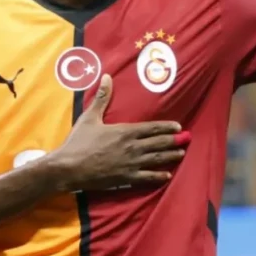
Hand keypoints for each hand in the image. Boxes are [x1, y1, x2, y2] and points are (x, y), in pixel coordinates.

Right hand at [48, 74, 188, 190]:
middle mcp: (132, 147)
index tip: (178, 127)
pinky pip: (146, 177)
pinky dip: (158, 177)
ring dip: (169, 156)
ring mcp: (130, 164)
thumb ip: (102, 98)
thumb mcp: (90, 117)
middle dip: (173, 141)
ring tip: (181, 154)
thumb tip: (107, 77)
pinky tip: (166, 176)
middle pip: (158, 143)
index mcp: (125, 131)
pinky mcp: (125, 178)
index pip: (151, 128)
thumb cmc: (78, 142)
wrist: (68, 167)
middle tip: (187, 139)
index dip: (166, 127)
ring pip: (156, 159)